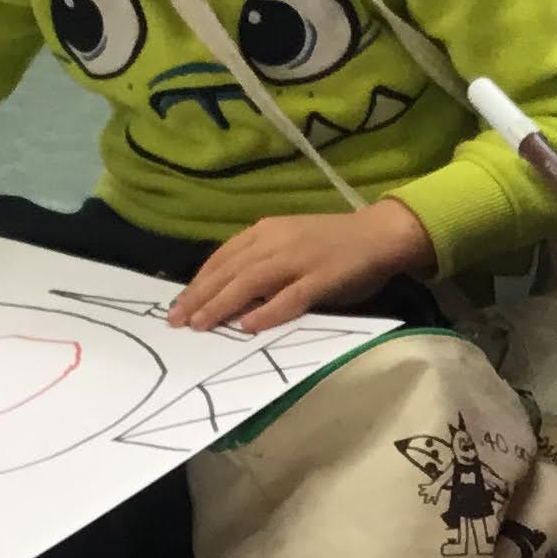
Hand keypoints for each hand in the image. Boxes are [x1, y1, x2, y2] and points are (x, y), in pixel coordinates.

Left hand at [170, 201, 432, 332]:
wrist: (380, 234)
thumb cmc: (333, 244)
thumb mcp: (289, 244)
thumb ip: (261, 263)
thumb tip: (226, 292)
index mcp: (266, 230)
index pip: (222, 257)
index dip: (198, 282)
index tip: (178, 305)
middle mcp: (277, 241)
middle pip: (229, 271)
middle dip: (200, 297)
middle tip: (176, 321)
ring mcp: (299, 259)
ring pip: (250, 282)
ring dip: (222, 305)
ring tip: (201, 325)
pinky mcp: (321, 279)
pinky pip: (289, 297)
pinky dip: (267, 312)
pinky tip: (247, 327)